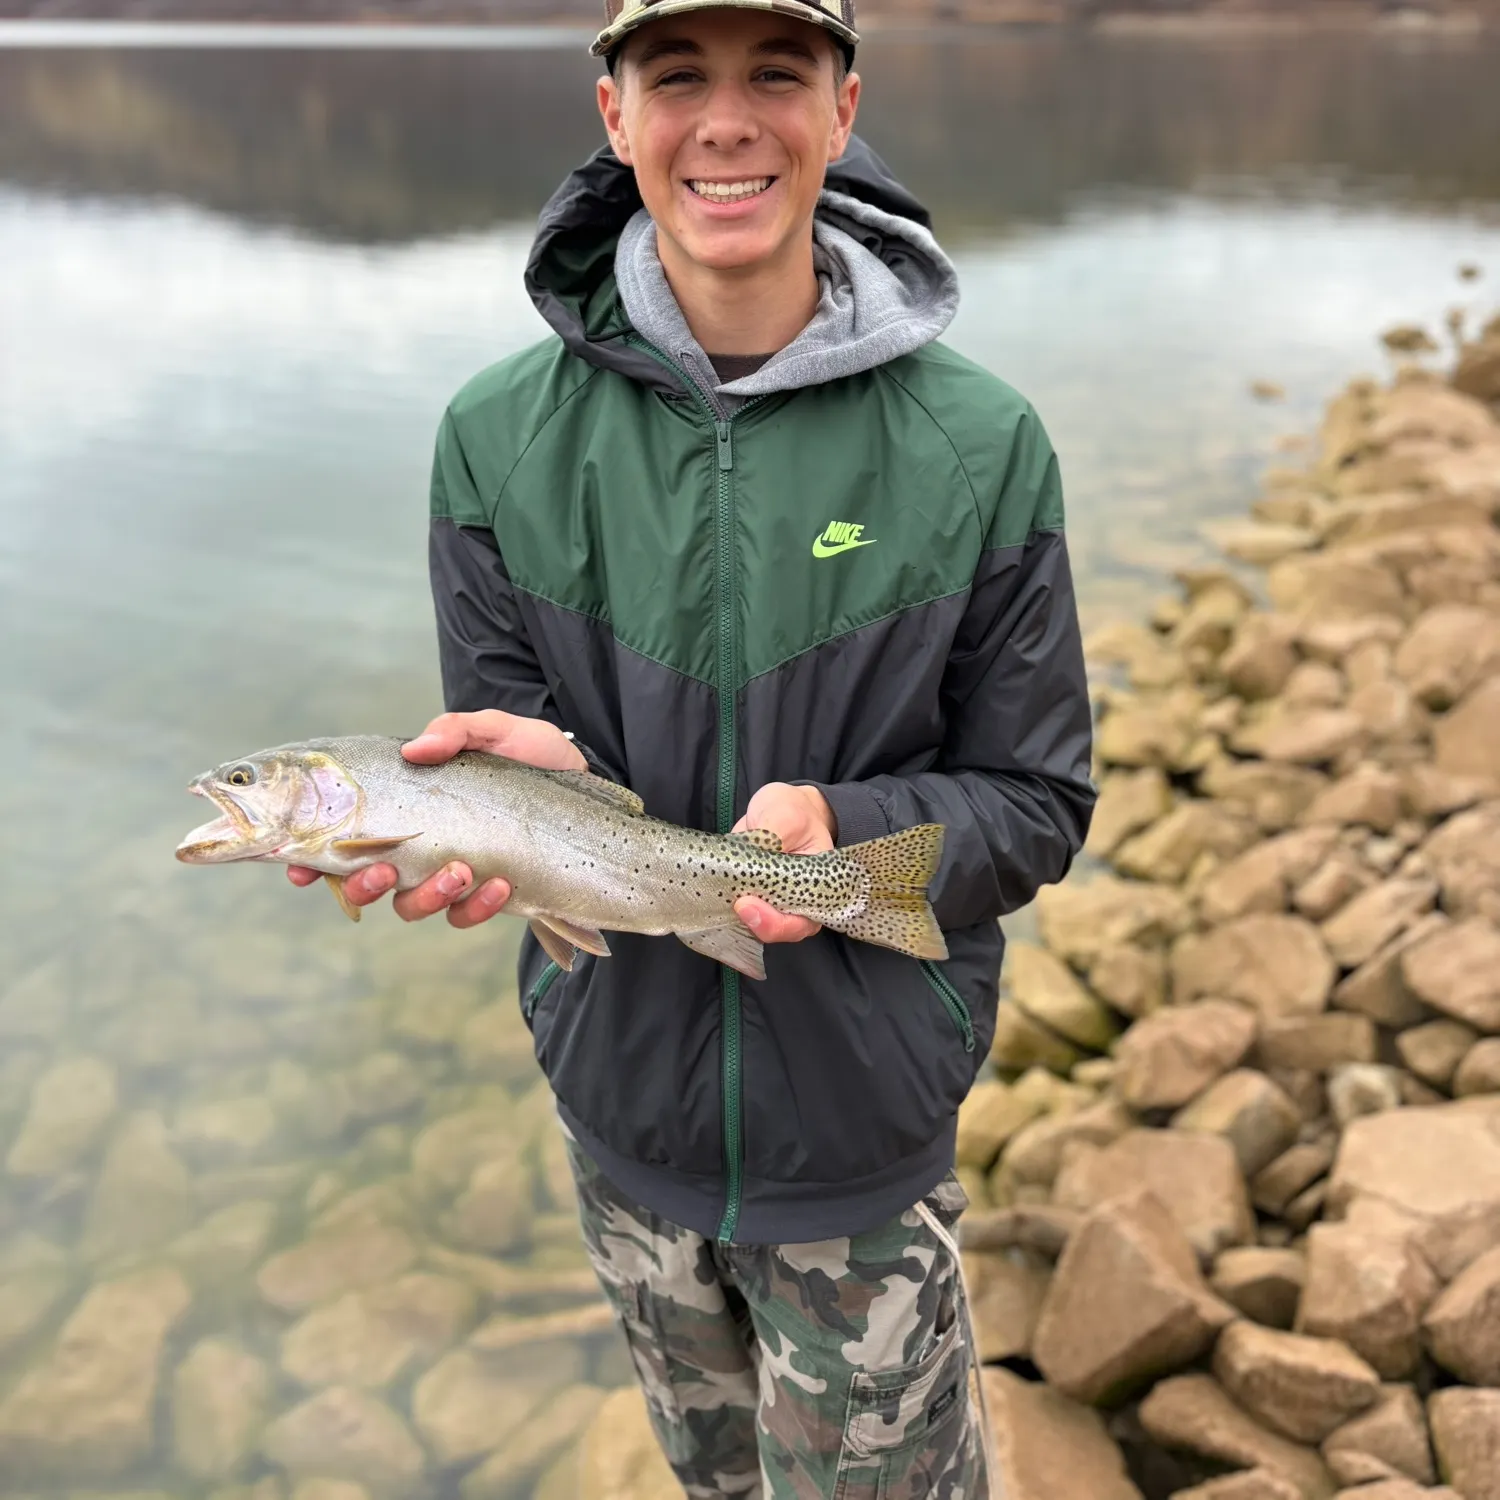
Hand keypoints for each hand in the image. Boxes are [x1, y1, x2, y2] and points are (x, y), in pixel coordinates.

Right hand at [287, 710, 586, 926]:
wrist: (591, 790)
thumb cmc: (533, 756)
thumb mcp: (499, 731)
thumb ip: (458, 730)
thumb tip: (416, 750)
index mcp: (406, 805)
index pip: (343, 834)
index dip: (311, 857)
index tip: (299, 868)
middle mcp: (418, 846)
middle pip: (364, 882)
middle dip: (361, 885)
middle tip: (380, 870)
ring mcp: (450, 874)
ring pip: (410, 905)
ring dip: (426, 894)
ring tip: (461, 871)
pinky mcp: (488, 895)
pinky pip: (464, 915)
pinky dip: (476, 905)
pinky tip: (498, 883)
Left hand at [731, 783, 835, 944]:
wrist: (778, 807)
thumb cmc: (792, 811)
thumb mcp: (786, 814)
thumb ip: (775, 833)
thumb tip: (757, 856)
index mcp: (817, 887)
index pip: (802, 922)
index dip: (776, 923)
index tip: (748, 904)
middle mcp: (797, 902)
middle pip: (779, 931)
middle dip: (756, 925)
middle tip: (736, 903)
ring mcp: (772, 901)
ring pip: (756, 927)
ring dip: (736, 919)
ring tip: (720, 897)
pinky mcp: (749, 896)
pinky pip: (737, 915)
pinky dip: (724, 910)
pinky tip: (710, 896)